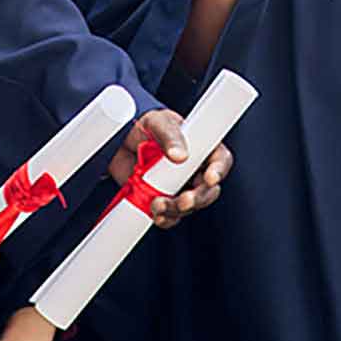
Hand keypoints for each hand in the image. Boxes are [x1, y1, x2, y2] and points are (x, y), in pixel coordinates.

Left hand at [113, 111, 232, 228]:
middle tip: (183, 200)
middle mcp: (195, 170)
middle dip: (197, 199)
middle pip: (208, 191)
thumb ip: (170, 136)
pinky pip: (171, 216)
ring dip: (175, 210)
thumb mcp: (159, 122)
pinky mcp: (164, 199)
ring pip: (189, 207)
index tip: (210, 178)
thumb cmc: (148, 125)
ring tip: (157, 204)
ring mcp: (180, 187)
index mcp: (202, 148)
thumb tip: (179, 155)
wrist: (120, 141)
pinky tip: (156, 214)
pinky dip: (165, 218)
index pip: (220, 160)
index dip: (218, 171)